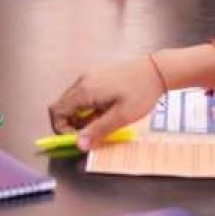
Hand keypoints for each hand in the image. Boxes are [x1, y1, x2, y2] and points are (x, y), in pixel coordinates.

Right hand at [48, 57, 163, 147]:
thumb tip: (78, 145)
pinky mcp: (98, 76)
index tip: (78, 139)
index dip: (61, 129)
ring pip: (73, 101)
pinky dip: (88, 107)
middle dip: (71, 124)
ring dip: (80, 117)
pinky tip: (106, 112)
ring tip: (102, 123)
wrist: (158, 70)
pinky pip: (83, 95)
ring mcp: (89, 77)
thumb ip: (97, 130)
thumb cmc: (142, 92)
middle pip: (62, 106)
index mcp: (85, 91)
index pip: (56, 111)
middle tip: (90, 134)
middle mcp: (83, 81)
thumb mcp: (121, 116)